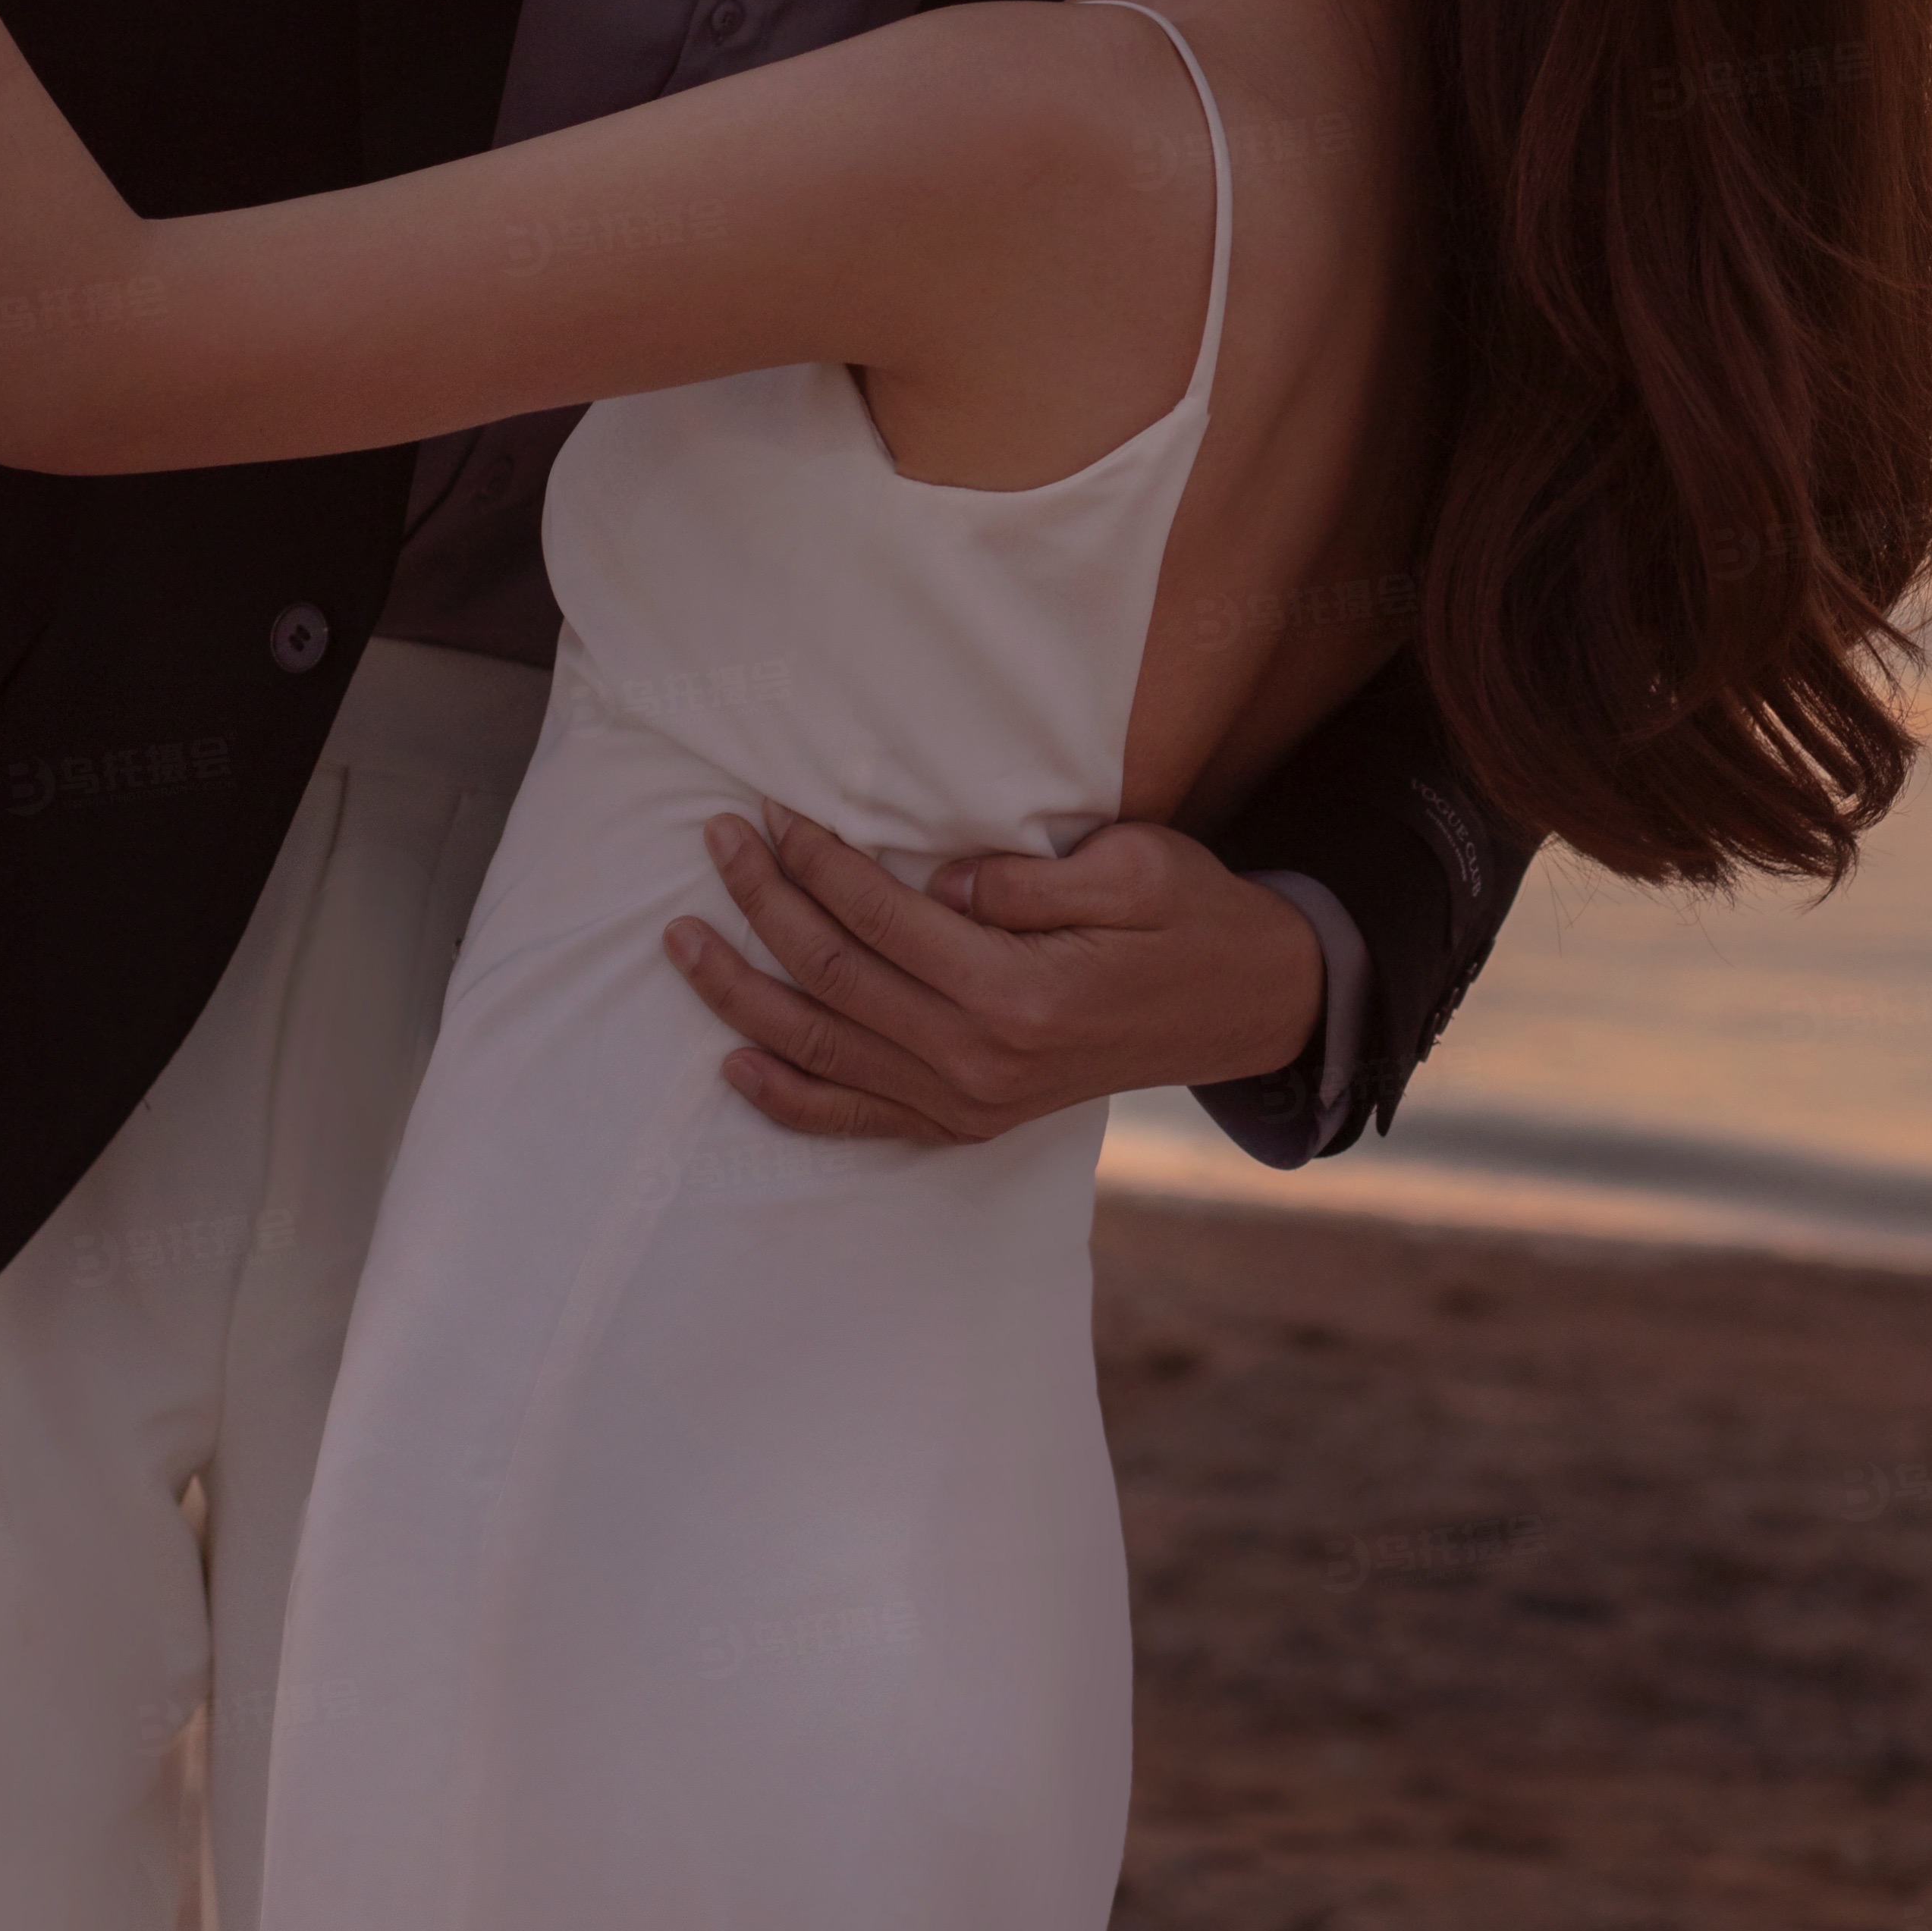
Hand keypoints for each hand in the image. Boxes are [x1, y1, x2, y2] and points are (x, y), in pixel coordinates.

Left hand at [670, 807, 1326, 1146]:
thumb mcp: (1135, 866)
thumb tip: (935, 883)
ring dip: (743, 993)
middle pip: (834, 977)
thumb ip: (1026, 880)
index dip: (817, 859)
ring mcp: (970, 1102)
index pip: (880, 915)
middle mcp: (981, 1059)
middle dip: (762, 904)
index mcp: (1019, 990)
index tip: (773, 809)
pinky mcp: (970, 1121)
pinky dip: (787, 1096)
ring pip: (824, 1048)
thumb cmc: (1192, 918)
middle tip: (716, 842)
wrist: (1248, 1007)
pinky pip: (857, 1118)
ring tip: (683, 940)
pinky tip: (733, 1062)